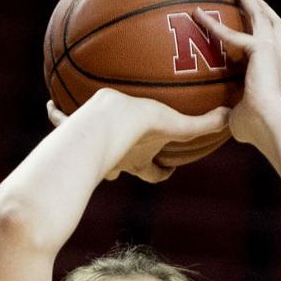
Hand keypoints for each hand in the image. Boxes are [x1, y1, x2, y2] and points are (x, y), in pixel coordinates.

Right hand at [47, 91, 229, 182]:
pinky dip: (56, 117)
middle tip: (124, 148)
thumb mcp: (174, 126)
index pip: (154, 173)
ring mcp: (93, 147)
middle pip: (120, 166)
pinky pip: (61, 123)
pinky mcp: (71, 130)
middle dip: (122, 162)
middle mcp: (116, 157)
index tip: (167, 167)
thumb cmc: (138, 129)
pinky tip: (50, 107)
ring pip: (89, 149)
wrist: (102, 126)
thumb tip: (230, 117)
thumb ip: (201, 124)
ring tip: (85, 125)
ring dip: (86, 140)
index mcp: (138, 159)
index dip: (162, 172)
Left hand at [194, 0, 280, 146]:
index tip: (244, 22)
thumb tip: (214, 120)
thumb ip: (229, 111)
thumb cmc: (256, 129)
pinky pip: (234, 33)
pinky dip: (215, 25)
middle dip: (257, 4)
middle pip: (271, 20)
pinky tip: (198, 16)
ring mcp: (273, 50)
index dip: (258, 31)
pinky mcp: (262, 49)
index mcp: (275, 71)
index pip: (268, 43)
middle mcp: (278, 57)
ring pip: (260, 13)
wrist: (269, 125)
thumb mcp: (238, 117)